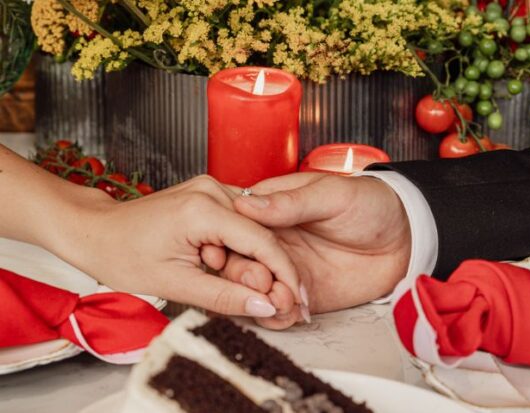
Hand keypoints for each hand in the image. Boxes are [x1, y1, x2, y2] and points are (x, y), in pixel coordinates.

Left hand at [55, 175, 304, 317]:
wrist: (97, 231)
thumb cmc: (123, 255)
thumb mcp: (174, 283)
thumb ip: (224, 296)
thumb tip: (265, 306)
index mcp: (202, 208)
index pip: (261, 241)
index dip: (284, 274)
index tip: (298, 301)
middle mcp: (212, 189)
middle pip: (261, 234)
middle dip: (269, 270)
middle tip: (271, 302)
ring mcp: (210, 188)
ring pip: (252, 229)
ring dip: (251, 260)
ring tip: (229, 282)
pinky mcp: (208, 194)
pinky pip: (237, 224)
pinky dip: (238, 248)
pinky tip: (220, 265)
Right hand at [223, 173, 410, 328]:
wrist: (404, 238)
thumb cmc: (369, 204)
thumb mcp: (331, 194)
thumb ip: (290, 202)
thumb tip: (247, 204)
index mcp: (272, 209)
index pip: (236, 225)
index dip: (230, 240)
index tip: (234, 252)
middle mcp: (272, 240)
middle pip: (237, 260)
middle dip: (243, 275)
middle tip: (263, 281)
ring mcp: (285, 268)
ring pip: (253, 289)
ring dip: (259, 299)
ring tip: (281, 302)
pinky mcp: (300, 293)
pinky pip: (278, 308)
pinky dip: (278, 316)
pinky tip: (290, 314)